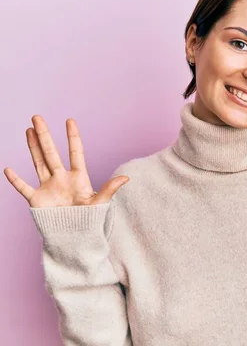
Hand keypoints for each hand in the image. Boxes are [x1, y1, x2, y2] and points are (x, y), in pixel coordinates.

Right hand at [4, 115, 128, 207]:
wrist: (75, 236)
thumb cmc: (89, 219)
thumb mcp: (100, 203)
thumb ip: (110, 189)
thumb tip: (126, 178)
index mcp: (78, 178)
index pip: (75, 153)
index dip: (72, 137)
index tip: (70, 120)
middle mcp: (61, 178)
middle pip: (51, 153)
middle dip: (44, 135)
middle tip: (37, 117)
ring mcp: (48, 187)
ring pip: (38, 163)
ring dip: (33, 147)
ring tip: (29, 130)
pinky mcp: (37, 200)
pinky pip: (24, 188)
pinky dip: (15, 180)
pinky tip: (8, 169)